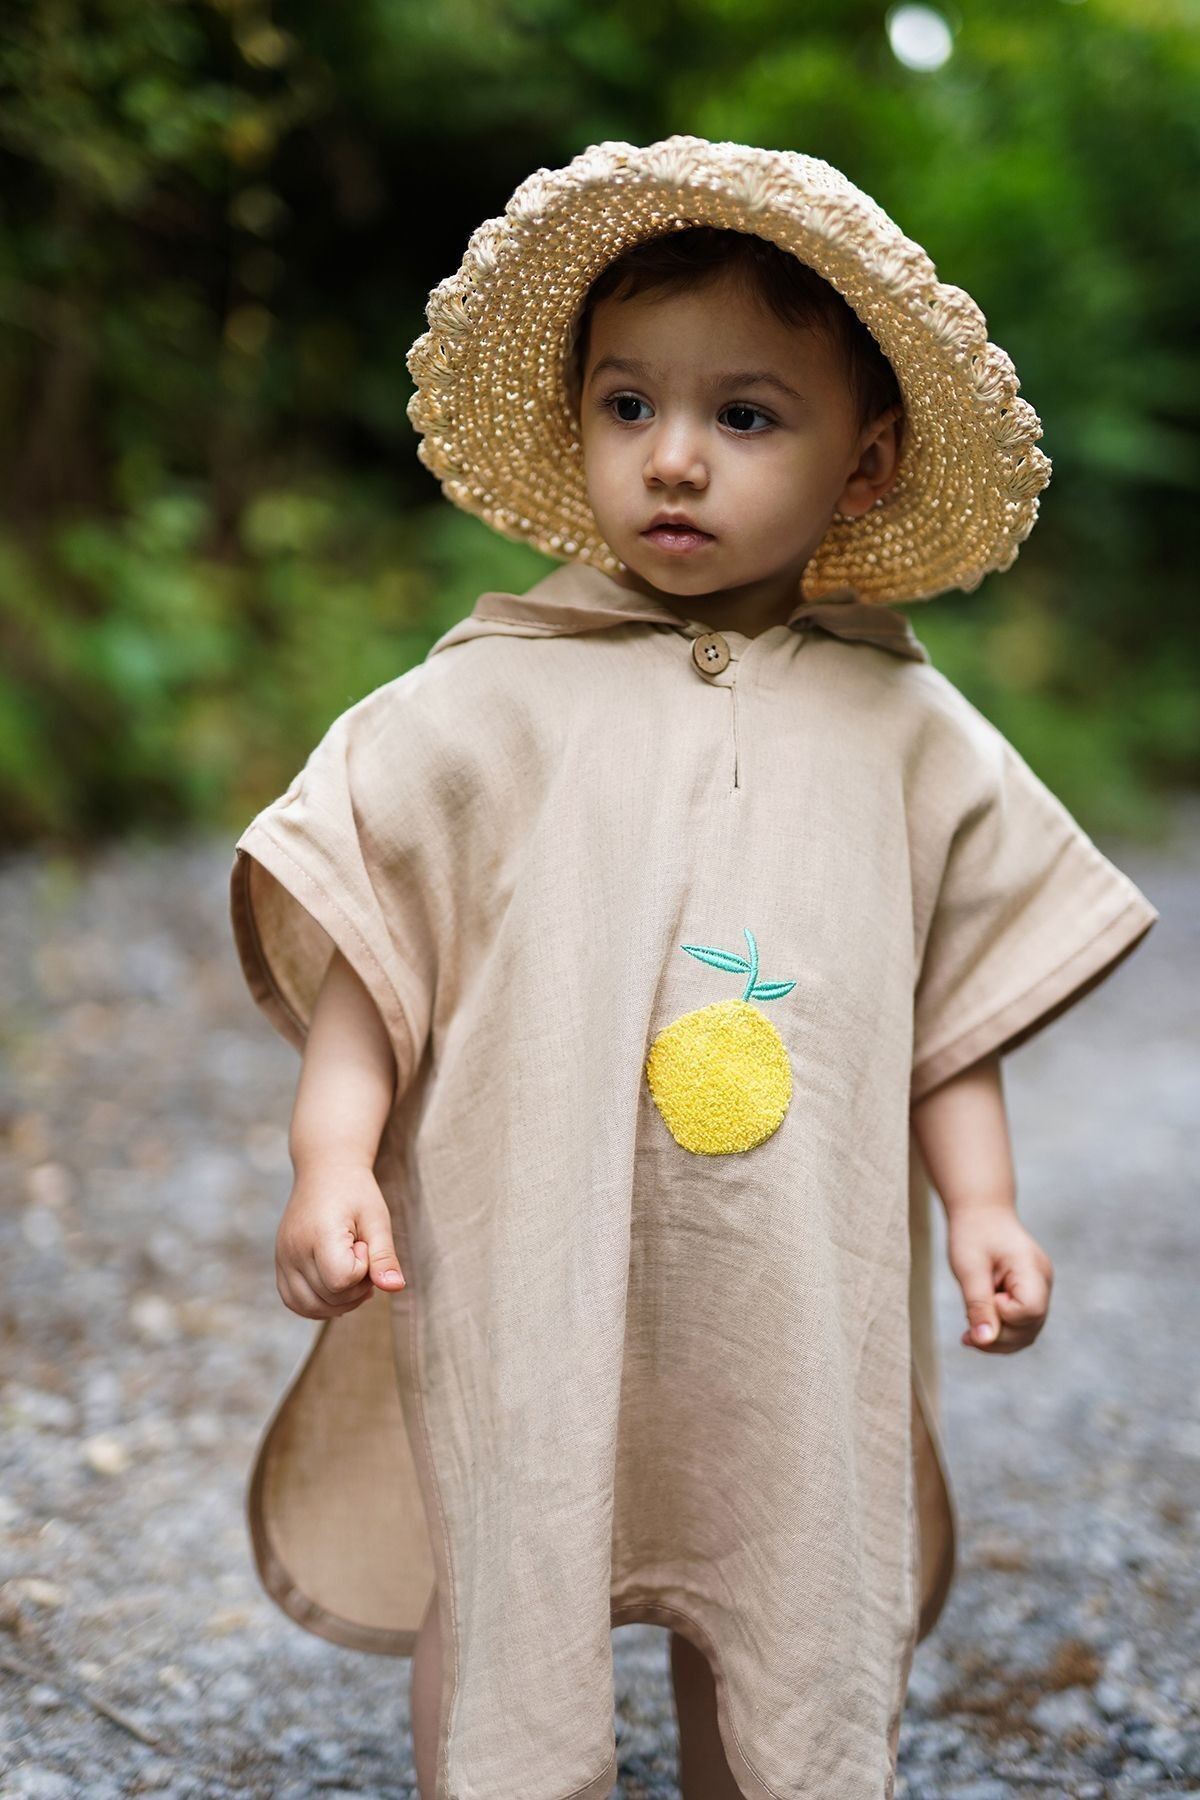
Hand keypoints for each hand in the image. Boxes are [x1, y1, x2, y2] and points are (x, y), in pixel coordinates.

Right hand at [275, 1161, 405, 1319]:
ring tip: (352, 1272)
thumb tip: (395, 1288)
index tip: (364, 1245)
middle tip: (361, 1255)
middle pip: (328, 1298)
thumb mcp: (377, 1218)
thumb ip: (384, 1256)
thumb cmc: (355, 1192)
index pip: (340, 1280)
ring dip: (339, 1302)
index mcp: (318, 1234)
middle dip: (355, 1288)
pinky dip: (319, 1304)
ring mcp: (282, 1259)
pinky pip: (296, 1302)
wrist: (324, 1172)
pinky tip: (336, 1285)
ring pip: (310, 1307)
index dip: (362, 1270)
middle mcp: (293, 1250)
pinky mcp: (280, 1265)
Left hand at [946, 1202, 1052, 1353]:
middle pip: (1030, 1328)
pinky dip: (1001, 1332)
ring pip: (1027, 1333)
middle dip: (998, 1337)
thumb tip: (984, 1341)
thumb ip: (978, 1305)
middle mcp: (1043, 1282)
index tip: (986, 1296)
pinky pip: (1021, 1325)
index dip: (1004, 1315)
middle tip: (966, 1331)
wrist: (981, 1212)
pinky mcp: (1031, 1295)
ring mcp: (1040, 1290)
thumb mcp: (969, 1268)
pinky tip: (978, 1329)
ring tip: (969, 1335)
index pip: (1030, 1310)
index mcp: (1032, 1268)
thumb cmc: (973, 1233)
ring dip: (998, 1340)